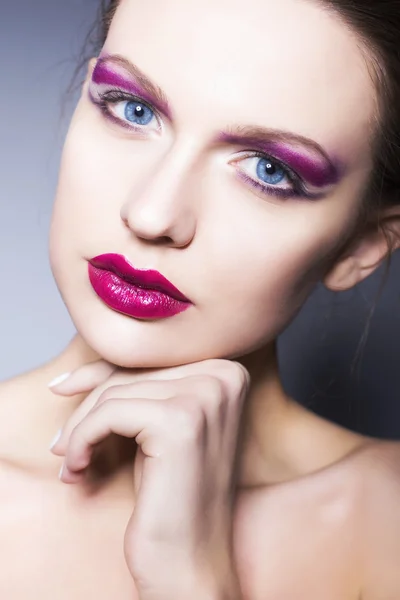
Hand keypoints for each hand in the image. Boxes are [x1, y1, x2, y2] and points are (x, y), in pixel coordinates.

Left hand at [50, 359, 248, 599]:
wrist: (192, 561)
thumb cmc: (174, 496)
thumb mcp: (157, 427)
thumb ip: (136, 388)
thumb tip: (72, 375)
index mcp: (229, 372)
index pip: (150, 357)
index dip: (99, 374)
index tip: (63, 389)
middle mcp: (226, 376)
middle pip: (132, 370)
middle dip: (87, 405)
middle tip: (62, 442)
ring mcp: (207, 397)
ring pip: (116, 391)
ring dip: (81, 428)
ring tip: (74, 460)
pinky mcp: (180, 422)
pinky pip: (109, 413)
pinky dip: (82, 439)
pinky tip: (77, 468)